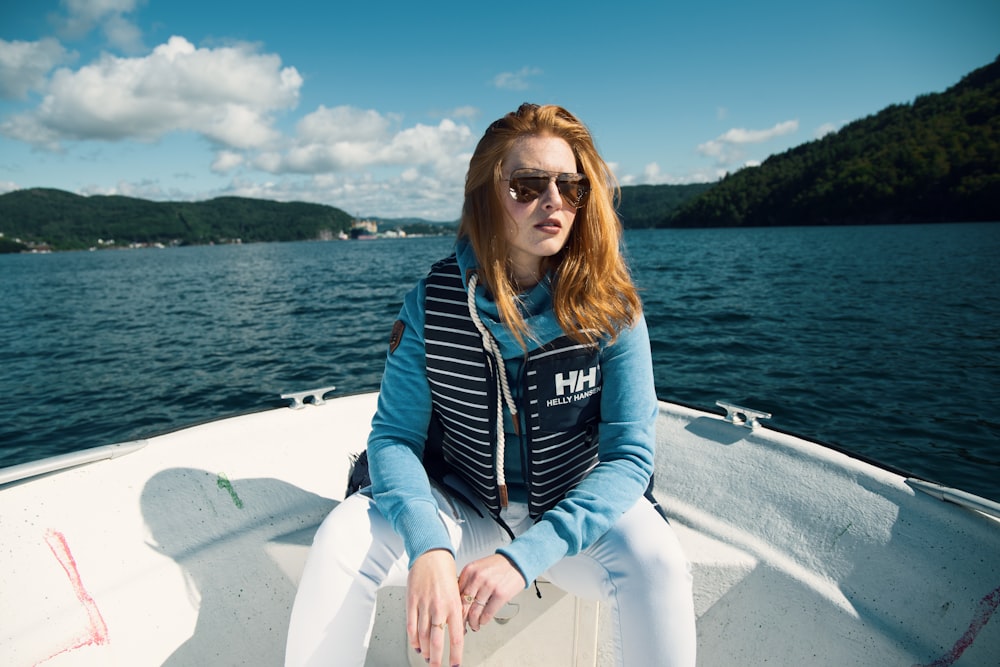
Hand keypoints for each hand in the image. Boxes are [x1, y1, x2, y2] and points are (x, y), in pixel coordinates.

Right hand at [407, 549, 463, 666]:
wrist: (431, 555)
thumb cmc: (446, 571)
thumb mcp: (458, 591)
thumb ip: (457, 611)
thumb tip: (458, 630)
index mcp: (454, 605)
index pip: (456, 637)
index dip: (455, 655)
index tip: (455, 664)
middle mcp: (439, 607)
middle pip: (437, 641)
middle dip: (438, 658)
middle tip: (438, 666)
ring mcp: (424, 605)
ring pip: (423, 636)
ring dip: (426, 651)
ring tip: (428, 658)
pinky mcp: (412, 602)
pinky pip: (411, 626)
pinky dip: (413, 639)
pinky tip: (416, 645)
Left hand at [458, 554, 526, 631]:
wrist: (517, 562)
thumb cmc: (497, 567)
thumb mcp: (478, 568)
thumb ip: (467, 582)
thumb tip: (458, 602)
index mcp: (469, 571)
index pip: (456, 595)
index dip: (454, 609)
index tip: (455, 616)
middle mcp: (477, 577)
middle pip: (463, 605)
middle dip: (462, 619)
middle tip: (463, 625)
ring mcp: (489, 586)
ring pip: (474, 612)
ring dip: (473, 623)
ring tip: (474, 626)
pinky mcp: (501, 594)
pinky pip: (487, 614)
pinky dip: (484, 621)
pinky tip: (483, 621)